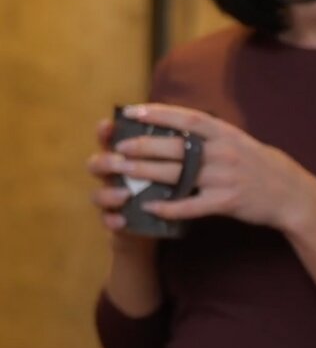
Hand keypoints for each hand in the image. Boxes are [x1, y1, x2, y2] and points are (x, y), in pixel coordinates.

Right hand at [86, 118, 158, 254]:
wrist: (158, 223)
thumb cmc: (164, 186)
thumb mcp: (170, 167)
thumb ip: (170, 150)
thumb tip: (186, 131)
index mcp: (124, 157)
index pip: (109, 139)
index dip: (104, 131)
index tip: (109, 124)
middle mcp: (112, 176)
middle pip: (96, 164)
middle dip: (105, 162)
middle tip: (121, 162)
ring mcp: (111, 199)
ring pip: (96, 194)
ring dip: (108, 193)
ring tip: (125, 194)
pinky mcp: (114, 220)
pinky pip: (106, 220)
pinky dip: (112, 220)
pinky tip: (122, 221)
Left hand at [114, 103, 315, 230]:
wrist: (290, 194)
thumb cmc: (259, 166)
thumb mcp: (239, 141)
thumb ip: (211, 135)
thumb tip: (176, 126)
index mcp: (226, 133)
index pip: (188, 118)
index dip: (159, 113)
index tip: (134, 111)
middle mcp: (225, 152)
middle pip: (177, 148)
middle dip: (145, 147)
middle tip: (120, 147)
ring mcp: (226, 178)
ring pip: (179, 175)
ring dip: (149, 174)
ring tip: (125, 174)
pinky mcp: (228, 202)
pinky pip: (192, 206)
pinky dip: (170, 206)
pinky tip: (151, 206)